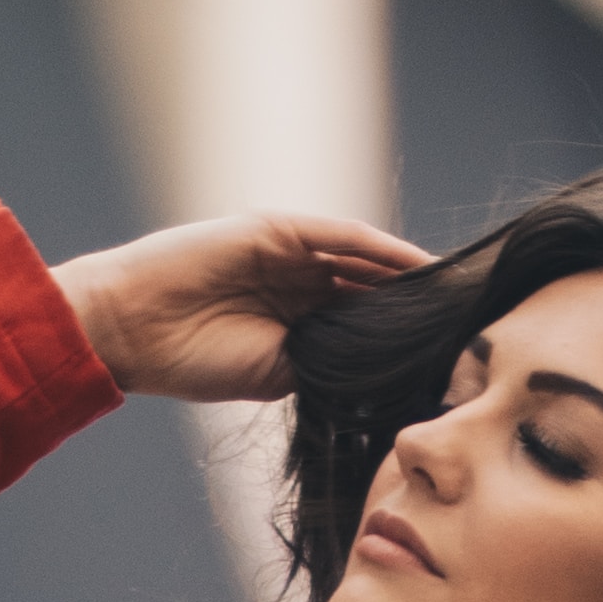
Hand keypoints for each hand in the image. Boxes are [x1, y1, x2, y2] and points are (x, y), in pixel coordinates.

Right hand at [51, 211, 431, 403]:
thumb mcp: (276, 371)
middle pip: (371, 286)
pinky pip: (339, 237)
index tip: (449, 354)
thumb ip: (325, 362)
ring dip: (406, 275)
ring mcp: (287, 252)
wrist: (135, 328)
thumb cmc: (193, 361)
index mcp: (298, 322)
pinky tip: (414, 265)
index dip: (403, 336)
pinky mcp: (276, 229)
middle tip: (466, 319)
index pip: (363, 323)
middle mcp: (298, 282)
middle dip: (414, 304)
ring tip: (452, 291)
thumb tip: (383, 373)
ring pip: (362, 259)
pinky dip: (377, 249)